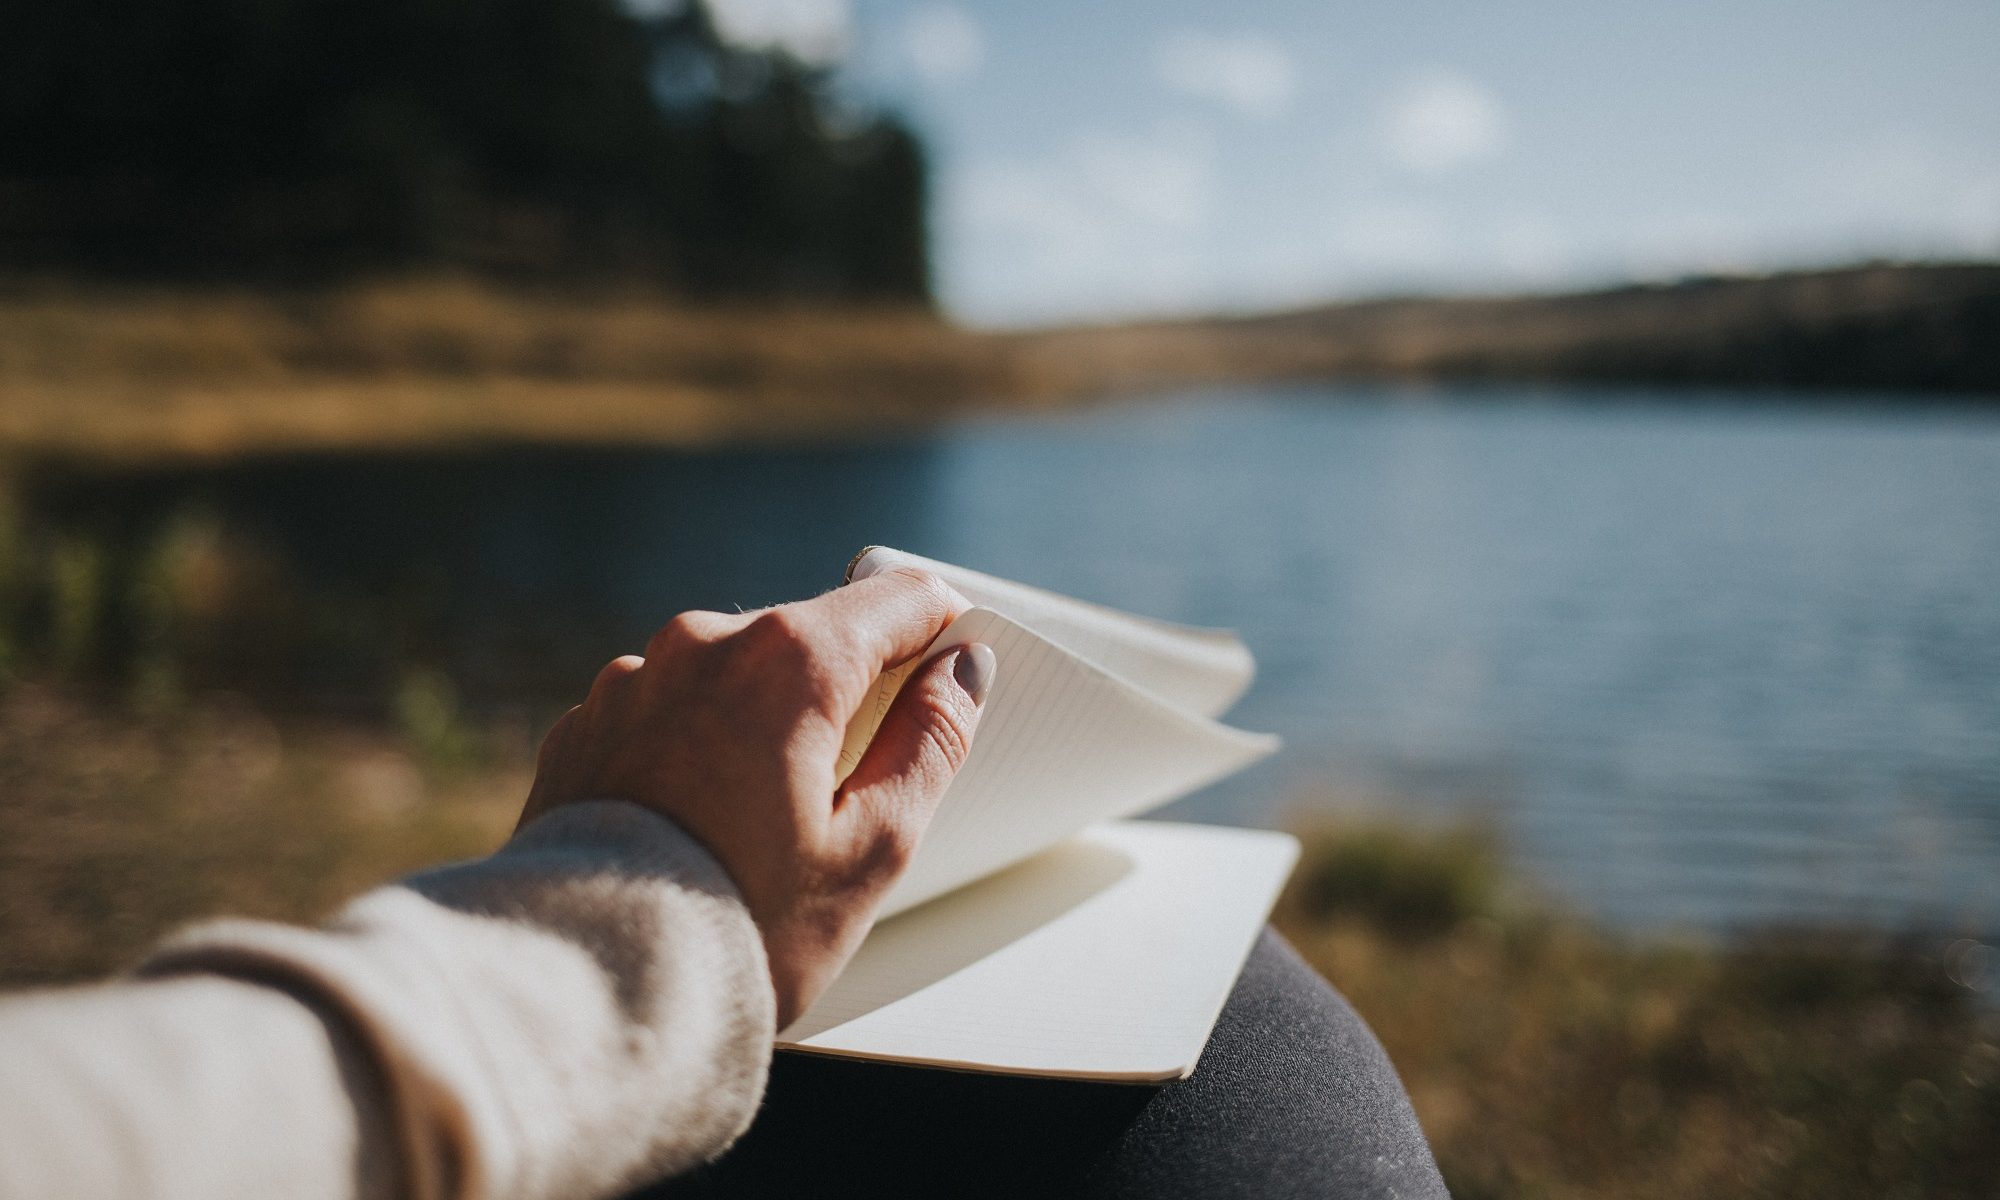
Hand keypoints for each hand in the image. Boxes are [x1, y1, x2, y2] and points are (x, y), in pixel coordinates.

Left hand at [517, 568, 994, 1026]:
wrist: (585, 992)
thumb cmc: (740, 927)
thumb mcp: (873, 847)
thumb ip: (931, 743)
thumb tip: (961, 672)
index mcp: (787, 660)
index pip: (898, 598)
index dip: (942, 631)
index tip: (953, 678)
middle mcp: (702, 645)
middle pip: (813, 635)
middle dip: (847, 693)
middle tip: (856, 790)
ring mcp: (633, 681)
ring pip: (736, 674)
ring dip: (766, 720)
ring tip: (764, 824)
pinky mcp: (584, 726)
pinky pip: (668, 712)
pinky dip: (696, 748)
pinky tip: (698, 825)